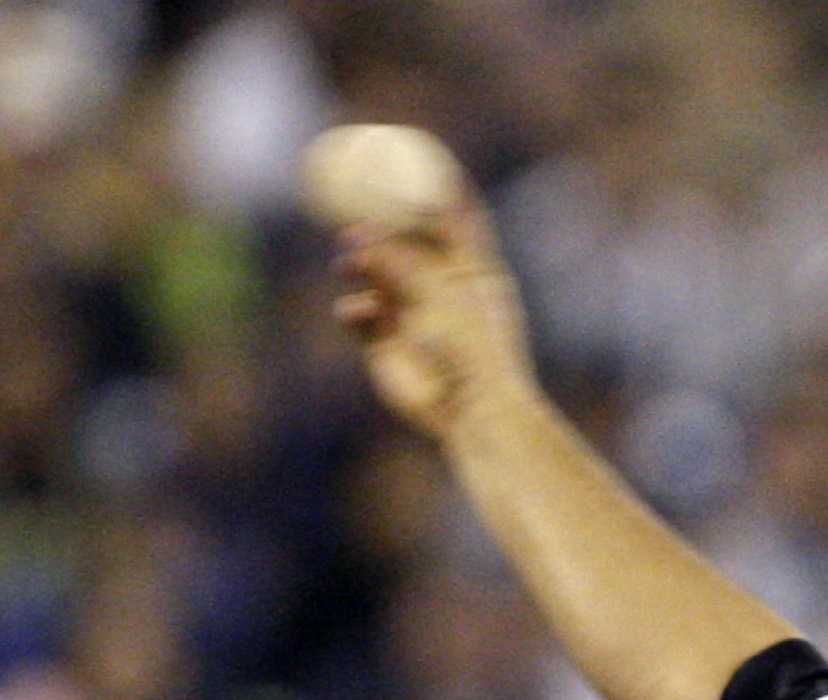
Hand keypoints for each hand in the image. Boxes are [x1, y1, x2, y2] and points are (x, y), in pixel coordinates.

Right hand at [332, 199, 533, 442]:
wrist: (474, 413)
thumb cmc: (472, 350)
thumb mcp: (437, 291)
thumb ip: (399, 259)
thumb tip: (357, 232)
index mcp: (470, 271)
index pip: (452, 219)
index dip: (431, 188)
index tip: (407, 155)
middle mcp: (441, 291)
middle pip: (404, 241)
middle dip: (378, 222)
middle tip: (357, 204)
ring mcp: (412, 318)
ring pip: (375, 274)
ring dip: (360, 262)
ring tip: (350, 262)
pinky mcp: (386, 347)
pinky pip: (358, 316)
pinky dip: (352, 310)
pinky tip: (356, 313)